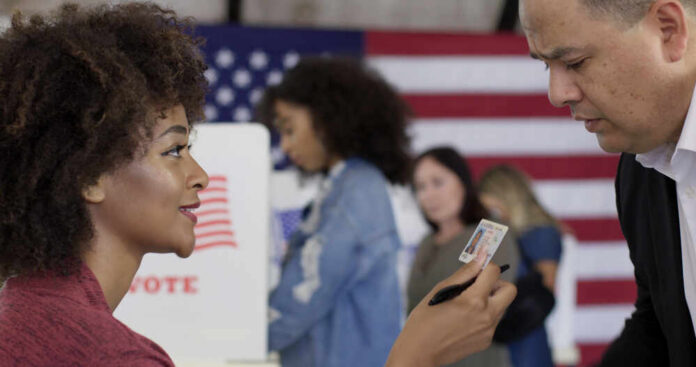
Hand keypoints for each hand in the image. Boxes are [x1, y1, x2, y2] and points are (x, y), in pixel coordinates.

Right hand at [385, 254, 516, 366]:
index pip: (494, 272)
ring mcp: (488, 331)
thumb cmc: (425, 320)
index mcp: (474, 301)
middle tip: (479, 284)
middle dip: (497, 282)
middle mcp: (487, 316)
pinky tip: (463, 320)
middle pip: (510, 290)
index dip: (486, 265)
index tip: (477, 267)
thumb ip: (463, 274)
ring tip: (466, 304)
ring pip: (502, 306)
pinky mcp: (486, 341)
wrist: (420, 352)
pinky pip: (492, 321)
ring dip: (490, 299)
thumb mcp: (440, 290)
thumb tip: (479, 258)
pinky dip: (483, 315)